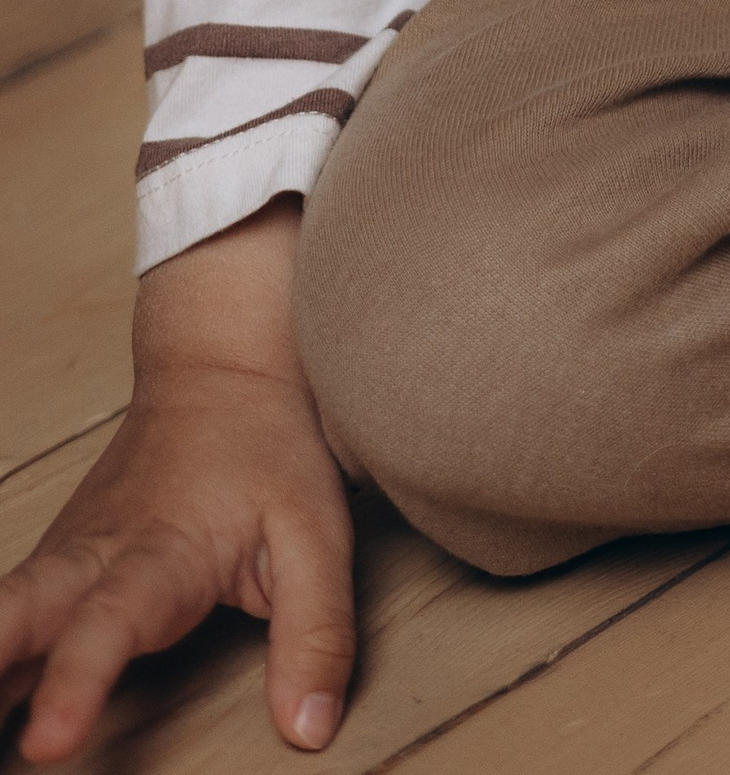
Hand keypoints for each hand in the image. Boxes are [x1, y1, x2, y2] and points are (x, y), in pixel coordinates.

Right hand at [0, 207, 353, 760]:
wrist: (220, 372)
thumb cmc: (268, 450)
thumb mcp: (317, 534)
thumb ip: (315, 633)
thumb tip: (308, 731)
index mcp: (160, 551)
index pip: (110, 621)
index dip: (77, 681)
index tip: (48, 740)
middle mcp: (93, 556)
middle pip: (18, 611)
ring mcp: (63, 558)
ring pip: (1, 613)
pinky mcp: (50, 569)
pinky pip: (3, 621)